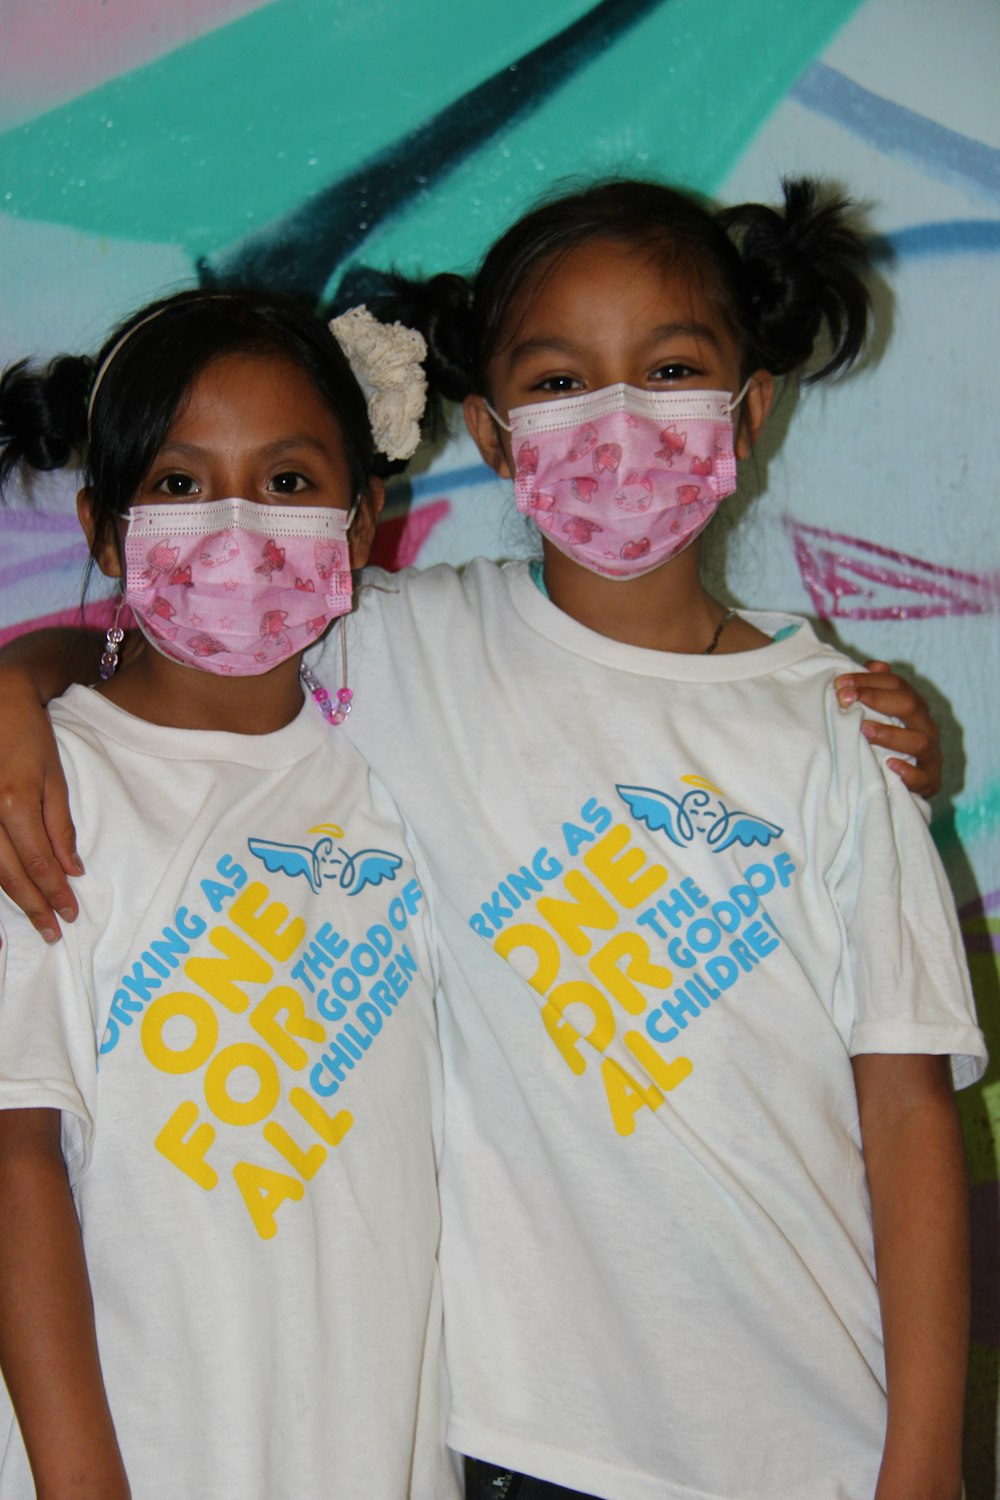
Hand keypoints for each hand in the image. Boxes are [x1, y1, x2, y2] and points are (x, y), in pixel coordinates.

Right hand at [0, 666, 79, 941]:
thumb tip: (72, 869)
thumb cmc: (29, 737)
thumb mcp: (54, 777)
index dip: (55, 893)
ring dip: (13, 898)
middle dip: (34, 906)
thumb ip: (60, 825)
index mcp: (14, 804)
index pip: (39, 863)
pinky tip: (6, 891)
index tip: (71, 914)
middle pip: (11, 875)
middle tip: (54, 932)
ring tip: (35, 919)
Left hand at [834, 661, 941, 797]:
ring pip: (919, 740)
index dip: (869, 681)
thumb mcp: (881, 716)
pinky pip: (923, 777)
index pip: (898, 685)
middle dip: (876, 699)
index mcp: (916, 708)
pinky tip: (890, 765)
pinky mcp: (930, 782)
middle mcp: (927, 727)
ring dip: (890, 734)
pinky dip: (908, 772)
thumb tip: (874, 665)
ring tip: (863, 730)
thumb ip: (878, 690)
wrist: (902, 785)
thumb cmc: (887, 745)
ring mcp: (931, 755)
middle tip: (845, 699)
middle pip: (910, 705)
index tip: (840, 682)